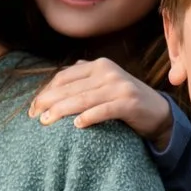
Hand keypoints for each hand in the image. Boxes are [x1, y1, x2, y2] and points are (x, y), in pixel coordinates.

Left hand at [31, 58, 173, 144]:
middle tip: (34, 117)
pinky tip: (76, 125)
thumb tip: (56, 79)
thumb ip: (83, 79)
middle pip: (70, 88)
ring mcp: (120, 86)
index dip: (45, 91)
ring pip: (83, 99)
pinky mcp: (129, 102)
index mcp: (98, 65)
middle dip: (48, 102)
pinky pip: (104, 110)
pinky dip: (89, 117)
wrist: (157, 112)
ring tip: (47, 122)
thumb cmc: (124, 100)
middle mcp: (108, 71)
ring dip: (62, 111)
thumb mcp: (104, 84)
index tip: (33, 107)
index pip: (64, 77)